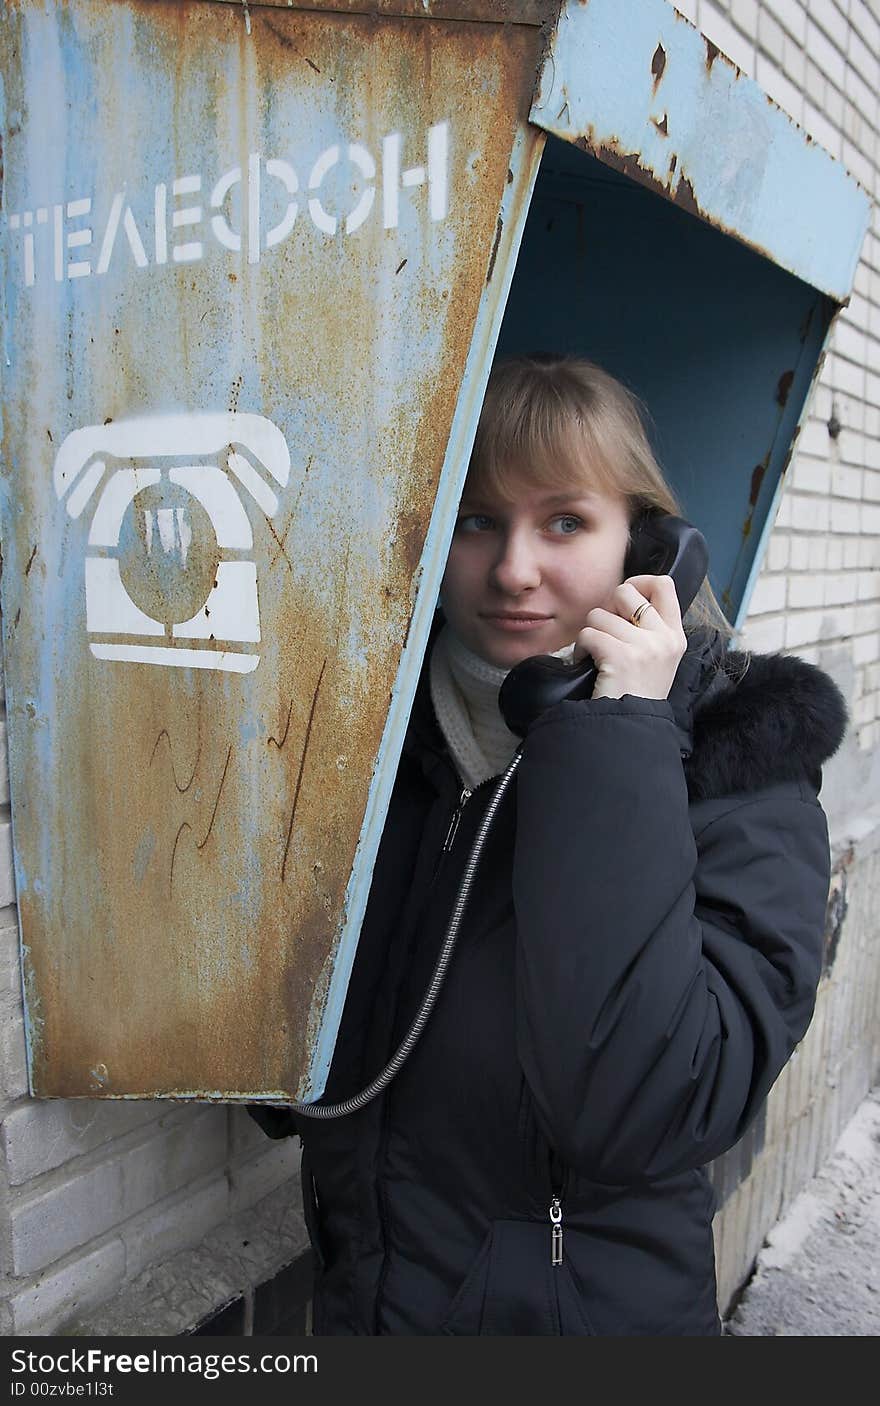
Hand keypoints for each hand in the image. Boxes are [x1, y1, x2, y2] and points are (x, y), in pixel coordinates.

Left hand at [573, 575, 686, 701]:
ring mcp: (644, 647)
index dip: (639, 582)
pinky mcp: (621, 656)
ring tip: (596, 656)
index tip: (624, 601)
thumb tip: (623, 597)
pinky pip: (588, 633)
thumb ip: (649, 630)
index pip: (664, 585)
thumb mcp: (658, 660)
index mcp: (675, 636)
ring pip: (599, 614)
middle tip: (606, 632)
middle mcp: (664, 638)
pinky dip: (581, 649)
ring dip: (591, 634)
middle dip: (607, 608)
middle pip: (625, 592)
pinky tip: (588, 664)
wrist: (630, 729)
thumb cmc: (636, 695)